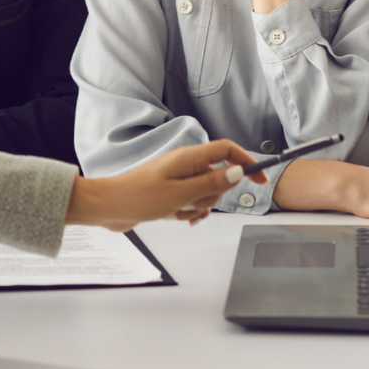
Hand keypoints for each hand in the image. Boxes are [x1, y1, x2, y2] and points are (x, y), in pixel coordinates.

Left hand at [65, 140, 265, 230]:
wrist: (108, 206)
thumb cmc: (137, 196)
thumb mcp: (180, 194)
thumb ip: (211, 183)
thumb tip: (238, 172)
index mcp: (189, 157)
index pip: (227, 150)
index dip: (247, 162)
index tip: (260, 180)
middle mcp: (185, 164)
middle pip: (219, 176)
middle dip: (213, 195)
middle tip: (194, 203)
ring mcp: (178, 178)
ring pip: (205, 192)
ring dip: (198, 206)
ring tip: (177, 211)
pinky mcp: (171, 191)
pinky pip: (192, 201)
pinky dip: (189, 211)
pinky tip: (178, 217)